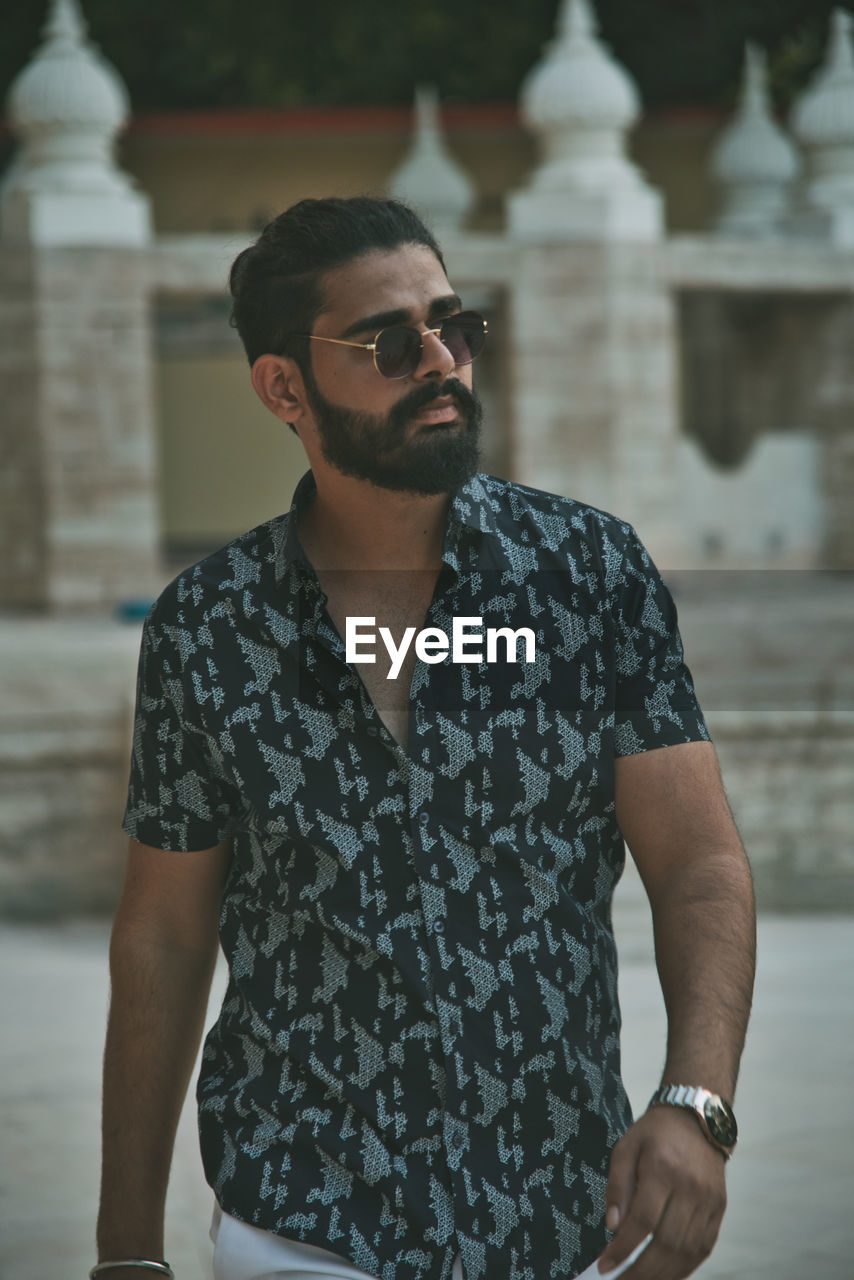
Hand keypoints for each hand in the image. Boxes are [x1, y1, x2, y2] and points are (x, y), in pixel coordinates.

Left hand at [597, 1105, 726, 1278]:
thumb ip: (617, 1185)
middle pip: (666, 1243)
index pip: (643, 1221)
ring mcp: (709, 1201)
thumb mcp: (626, 1146)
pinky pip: (702, 1249)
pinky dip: (683, 1268)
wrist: (698, 1118)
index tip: (604, 1266)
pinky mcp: (719, 1210)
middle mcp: (690, 1187)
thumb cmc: (656, 1133)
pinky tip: (664, 1275)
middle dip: (640, 1272)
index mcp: (663, 1168)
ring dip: (661, 1275)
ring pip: (686, 1252)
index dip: (623, 1249)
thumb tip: (612, 1227)